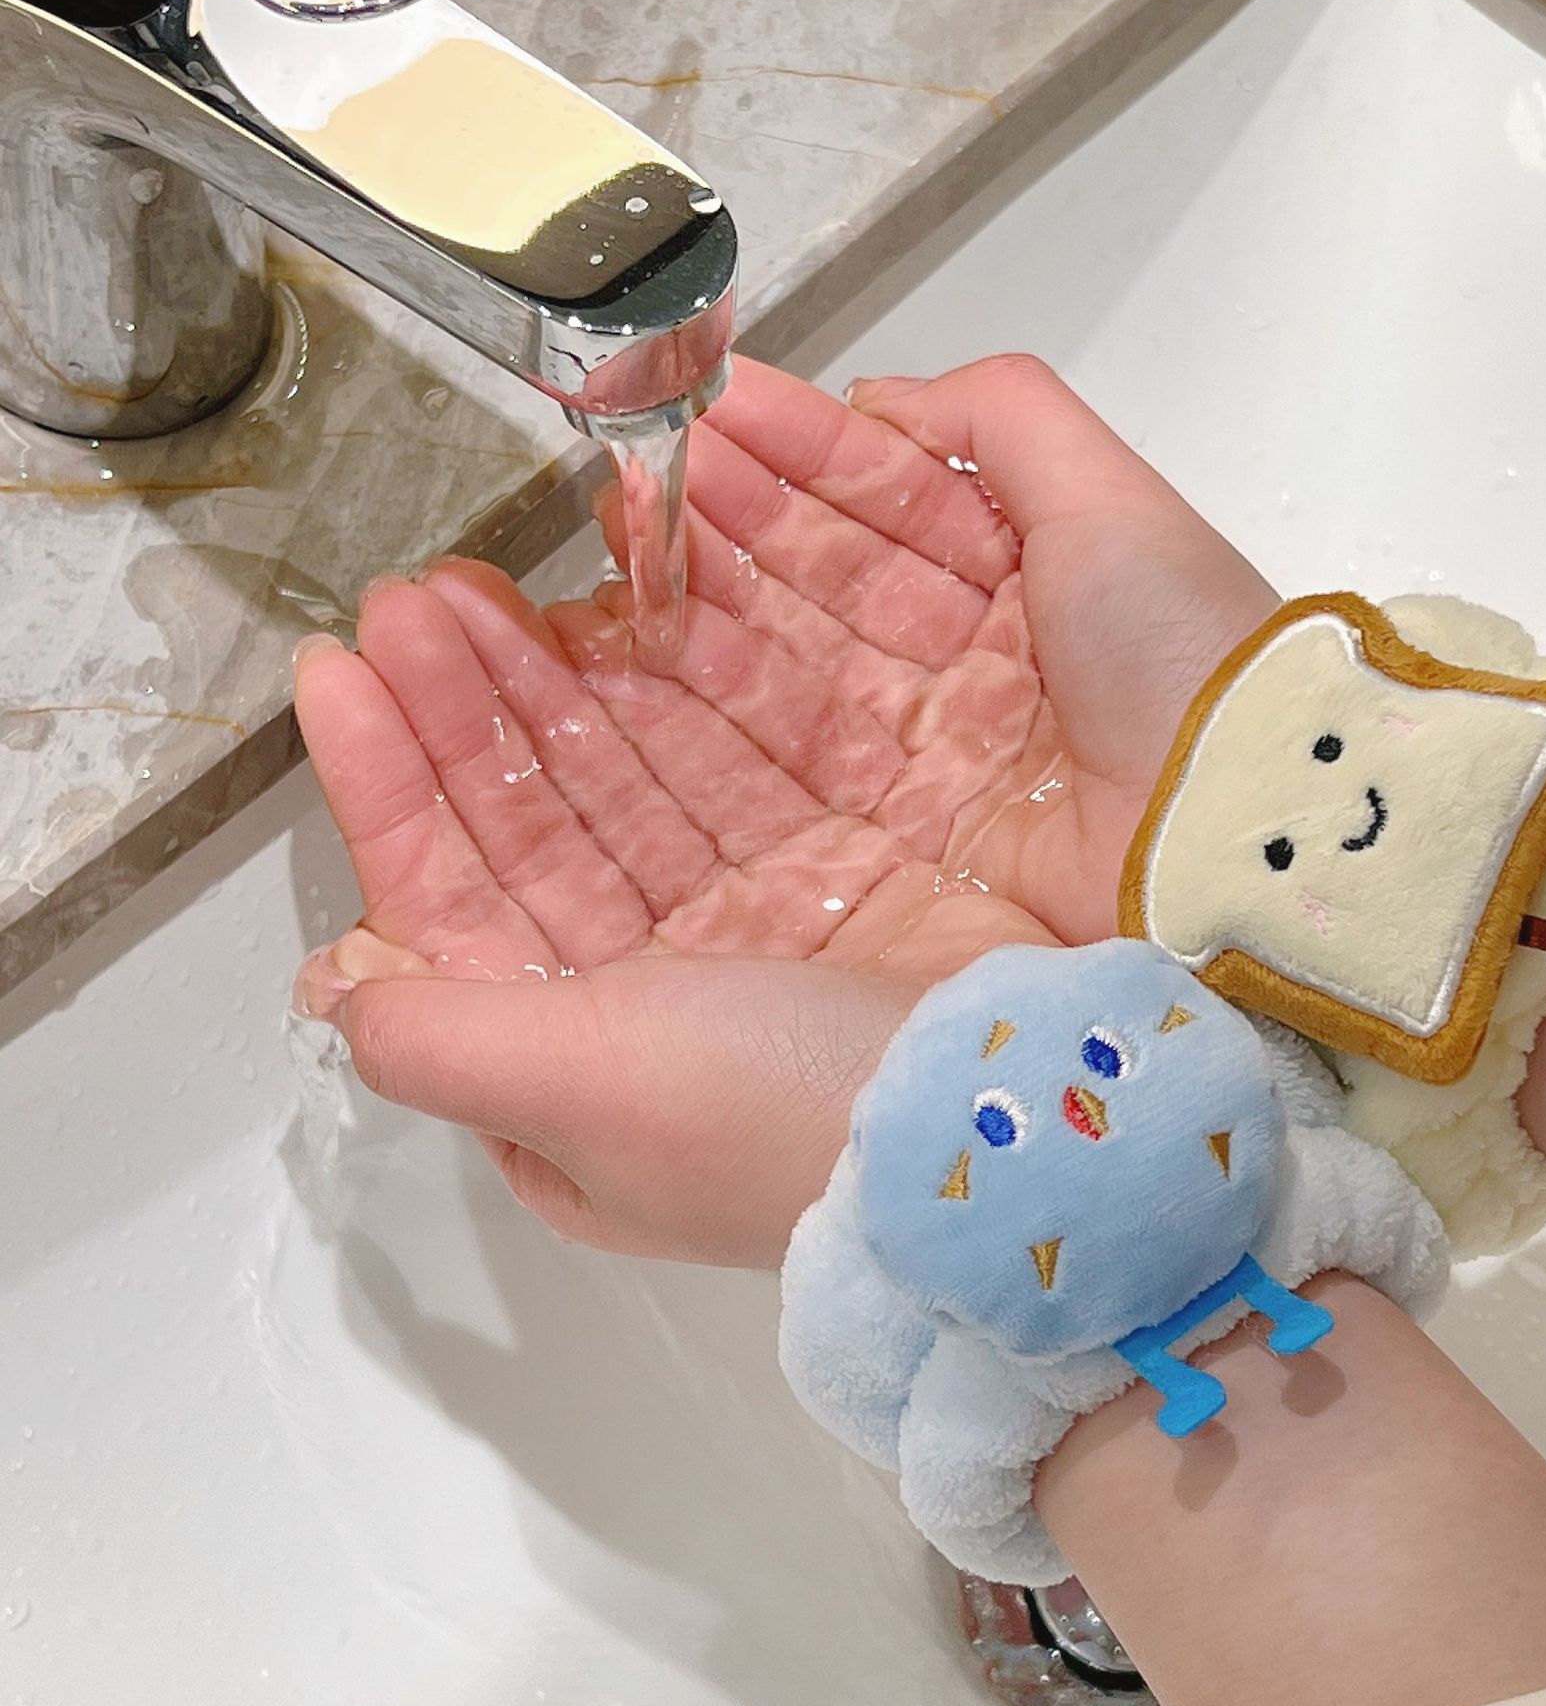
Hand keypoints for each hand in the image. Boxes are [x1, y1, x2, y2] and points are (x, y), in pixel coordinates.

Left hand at [293, 355, 1277, 1261]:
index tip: (343, 675)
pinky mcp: (856, 879)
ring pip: (632, 786)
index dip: (395, 792)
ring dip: (560, 680)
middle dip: (470, 713)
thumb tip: (342, 985)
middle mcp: (664, 1013)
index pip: (459, 911)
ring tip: (499, 579)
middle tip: (421, 597)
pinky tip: (642, 609)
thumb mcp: (584, 1094)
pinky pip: (741, 762)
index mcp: (584, 1080)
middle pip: (540, 832)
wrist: (1042, 1125)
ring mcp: (764, 939)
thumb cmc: (794, 1120)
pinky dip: (689, 684)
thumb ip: (439, 1042)